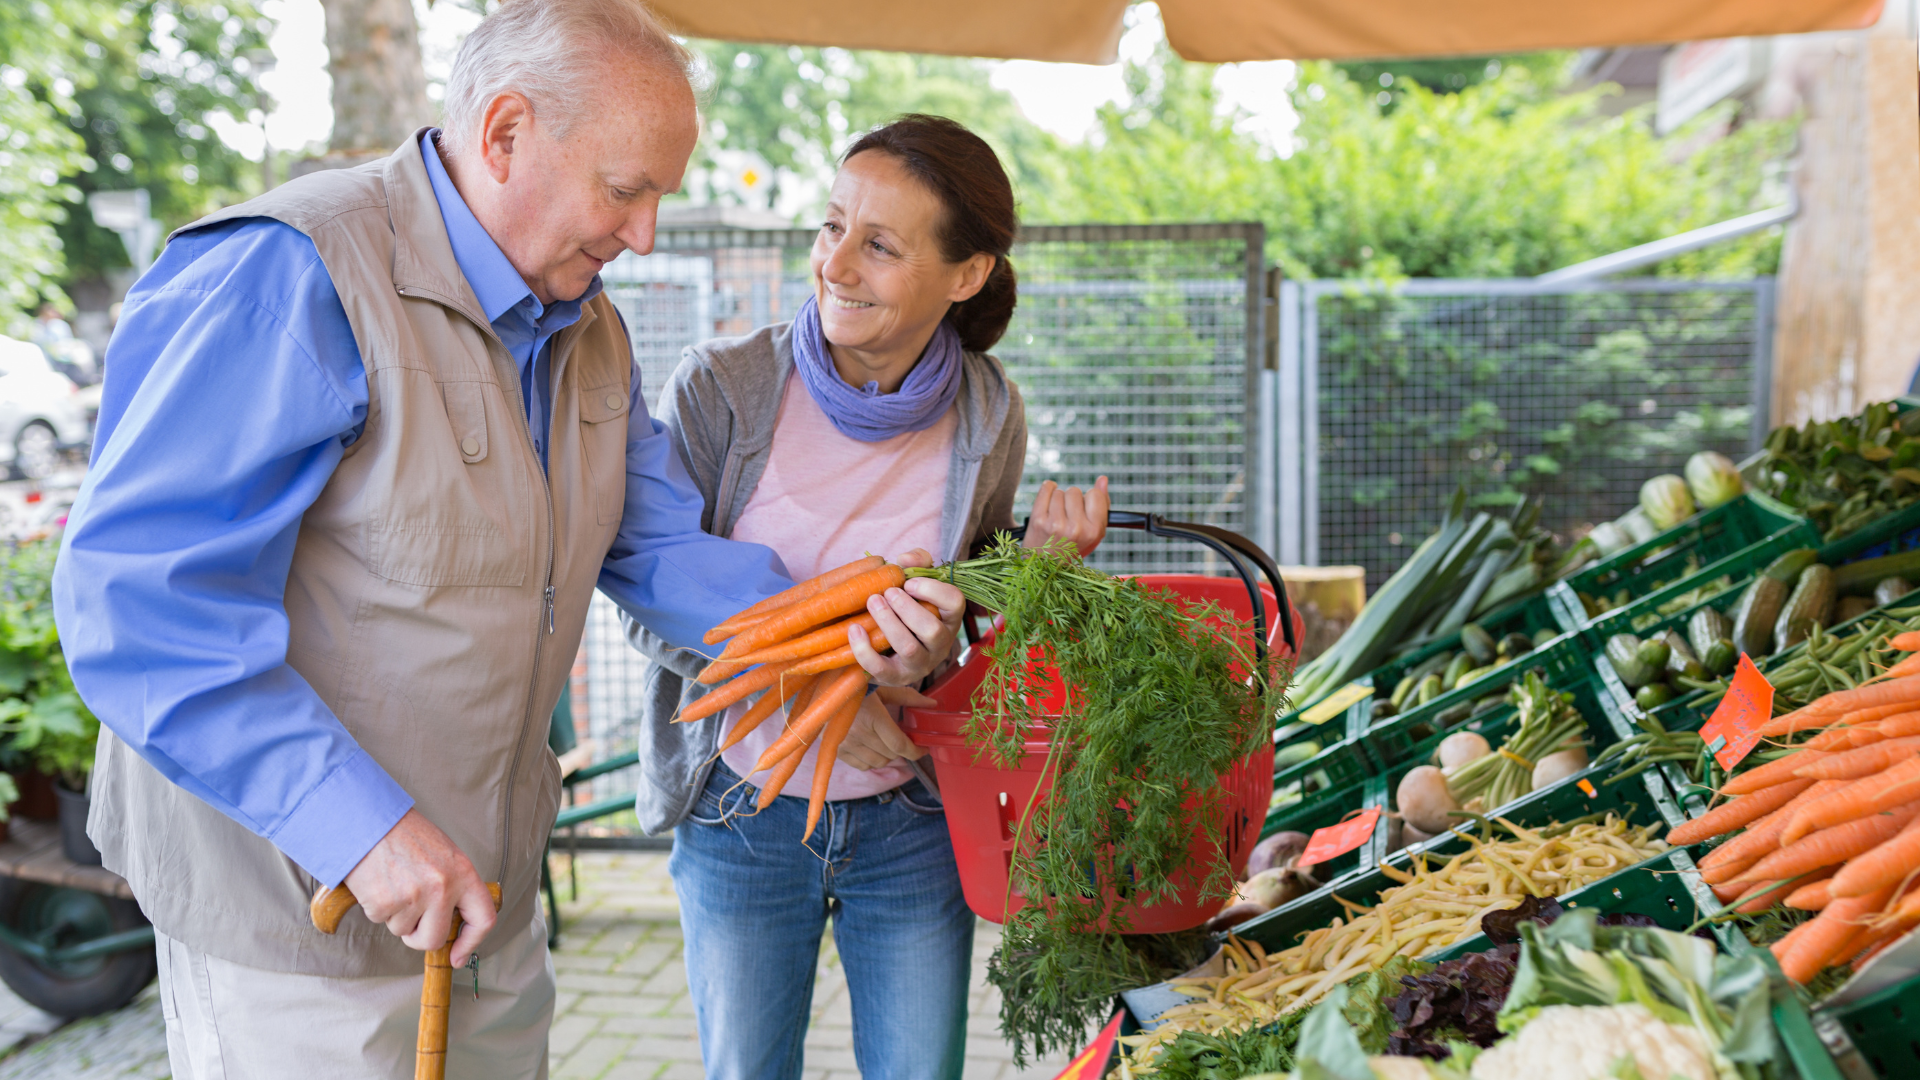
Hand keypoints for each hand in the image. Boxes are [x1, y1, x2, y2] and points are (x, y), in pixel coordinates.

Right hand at [342, 809, 495, 967]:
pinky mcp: (385, 903)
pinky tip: (378, 882)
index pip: (483, 918)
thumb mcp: (442, 855)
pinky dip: (376, 907)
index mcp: (463, 873)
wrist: (368, 819)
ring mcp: (413, 896)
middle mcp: (442, 887)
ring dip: (395, 915)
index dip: (471, 943)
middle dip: (419, 936)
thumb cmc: (404, 835)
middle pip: (434, 939)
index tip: (457, 956)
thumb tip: (452, 923)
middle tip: (410, 915)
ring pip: (403, 931)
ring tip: (393, 882)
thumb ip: (453, 886)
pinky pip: (381, 920)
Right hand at [834, 691, 929, 769]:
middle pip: (890, 755)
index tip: (924, 749)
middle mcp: (859, 733)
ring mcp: (846, 744)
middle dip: (902, 750)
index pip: (900, 744)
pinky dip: (871, 761)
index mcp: (873, 717)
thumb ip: (909, 698)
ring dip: (887, 756)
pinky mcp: (836, 749)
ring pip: (877, 763)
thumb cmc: (857, 687)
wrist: (825, 689)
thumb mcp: (883, 688)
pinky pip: (861, 765)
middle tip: (905, 740)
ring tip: (888, 744)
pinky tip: (873, 748)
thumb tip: (933, 705)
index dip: (916, 751)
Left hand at [849, 548, 964, 685]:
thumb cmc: (907, 608)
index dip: (934, 590)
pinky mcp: (896, 677)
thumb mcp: (917, 583)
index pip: (955, 603)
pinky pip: (881, 668)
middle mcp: (940, 644)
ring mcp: (920, 664)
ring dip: (889, 622)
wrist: (890, 646)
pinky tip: (854, 629)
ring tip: (873, 601)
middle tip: (888, 592)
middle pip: (933, 630)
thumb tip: (905, 559)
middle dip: (908, 608)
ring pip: (909, 648)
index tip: (909, 583)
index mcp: (949, 619)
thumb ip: (917, 562)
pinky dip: (865, 649)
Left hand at [1023, 477, 1109, 556]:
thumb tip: (1103, 479)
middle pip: (1075, 491)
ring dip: (1058, 499)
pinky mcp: (1038, 520)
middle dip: (1071, 500)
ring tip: (1056, 516)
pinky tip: (1048, 501)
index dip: (1089, 500)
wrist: (1044, 564)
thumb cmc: (1072, 546)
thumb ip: (1101, 505)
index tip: (1083, 510)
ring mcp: (1055, 524)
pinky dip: (1047, 490)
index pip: (1095, 495)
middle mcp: (1076, 528)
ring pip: (1059, 491)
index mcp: (1093, 531)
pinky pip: (1046, 489)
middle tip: (1067, 517)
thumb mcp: (1094, 532)